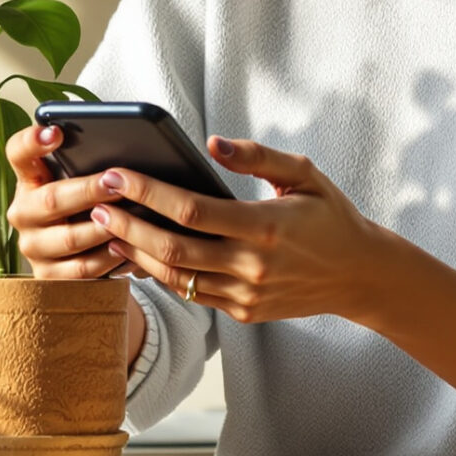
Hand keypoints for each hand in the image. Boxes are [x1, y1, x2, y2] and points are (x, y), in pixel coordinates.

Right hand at [3, 123, 126, 279]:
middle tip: (115, 183)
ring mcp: (32, 246)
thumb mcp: (82, 182)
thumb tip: (123, 147)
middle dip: (88, 191)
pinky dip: (109, 258)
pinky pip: (81, 269)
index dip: (33, 141)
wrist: (82, 257)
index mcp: (29, 180)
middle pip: (51, 199)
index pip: (18, 153)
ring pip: (70, 238)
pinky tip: (129, 248)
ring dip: (104, 228)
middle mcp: (23, 212)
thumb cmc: (87, 208)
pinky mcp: (47, 277)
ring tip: (132, 217)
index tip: (55, 132)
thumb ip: (89, 165)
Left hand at [92, 135, 397, 325]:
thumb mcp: (304, 175)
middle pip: (172, 248)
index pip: (191, 210)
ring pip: (175, 277)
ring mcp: (246, 294)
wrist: (361, 276)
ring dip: (135, 253)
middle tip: (94, 203)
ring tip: (106, 227)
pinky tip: (137, 253)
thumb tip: (211, 142)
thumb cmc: (330, 216)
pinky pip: (191, 294)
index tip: (116, 176)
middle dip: (127, 226)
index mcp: (266, 227)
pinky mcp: (243, 312)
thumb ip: (258, 156)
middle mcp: (252, 266)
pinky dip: (160, 274)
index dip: (148, 193)